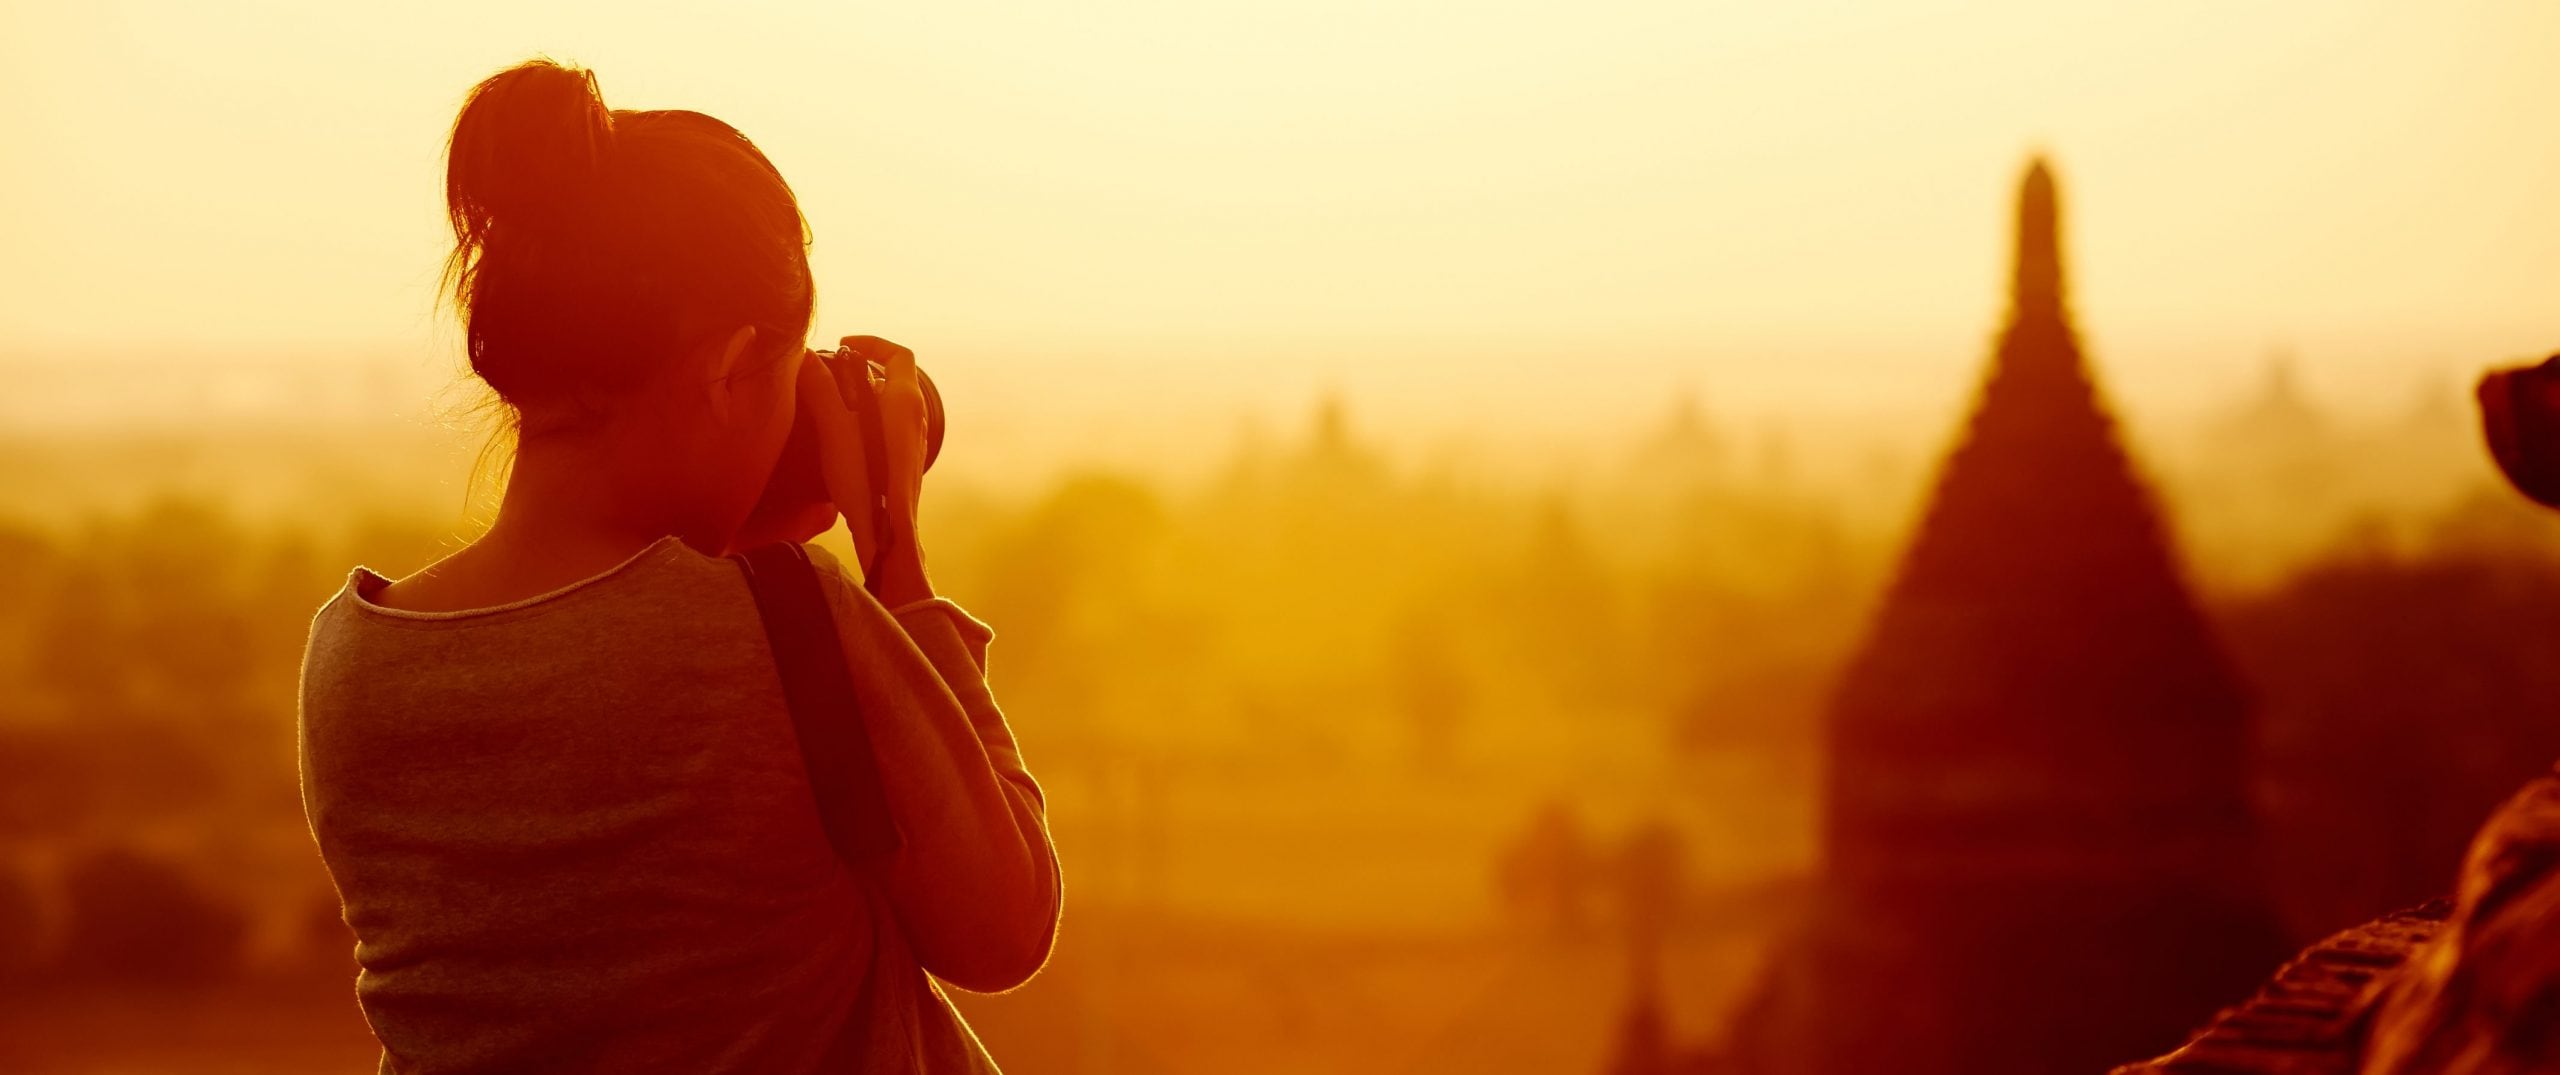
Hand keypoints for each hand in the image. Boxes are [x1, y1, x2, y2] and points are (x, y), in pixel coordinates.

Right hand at [800, 336, 933, 603]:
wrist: (889, 534)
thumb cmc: (867, 478)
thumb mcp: (836, 426)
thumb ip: (820, 388)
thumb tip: (803, 357)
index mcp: (905, 400)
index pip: (899, 354)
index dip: (873, 343)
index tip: (844, 346)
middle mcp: (917, 418)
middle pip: (895, 378)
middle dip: (862, 369)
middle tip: (832, 373)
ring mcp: (914, 441)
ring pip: (890, 404)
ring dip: (862, 396)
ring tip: (831, 403)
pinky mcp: (905, 462)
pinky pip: (888, 427)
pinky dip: (866, 419)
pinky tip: (840, 437)